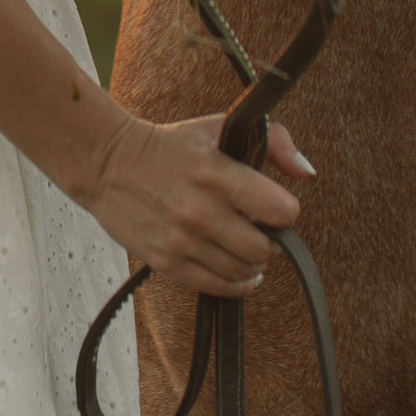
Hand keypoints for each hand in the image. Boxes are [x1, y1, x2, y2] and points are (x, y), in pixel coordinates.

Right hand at [82, 106, 307, 296]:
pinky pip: (215, 287)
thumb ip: (273, 141)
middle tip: (260, 230)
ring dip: (252, 263)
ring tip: (246, 247)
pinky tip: (238, 271)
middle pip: (262, 249)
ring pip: (242, 271)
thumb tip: (307, 172)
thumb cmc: (171, 146)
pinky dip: (235, 284)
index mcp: (215, 172)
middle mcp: (198, 210)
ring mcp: (180, 239)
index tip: (275, 207)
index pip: (278, 210)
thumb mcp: (219, 128)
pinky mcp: (165, 261)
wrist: (108, 163)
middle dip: (269, 242)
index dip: (284, 211)